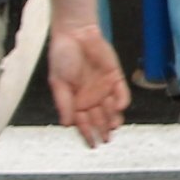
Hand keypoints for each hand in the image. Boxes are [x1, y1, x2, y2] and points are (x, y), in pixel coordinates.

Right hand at [48, 20, 128, 144]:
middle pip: (99, 119)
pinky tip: (118, 107)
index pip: (83, 123)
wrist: (75, 34)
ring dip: (112, 118)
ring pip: (111, 109)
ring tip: (112, 126)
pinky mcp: (115, 77)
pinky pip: (121, 92)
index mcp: (76, 101)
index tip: (92, 145)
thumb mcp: (58, 83)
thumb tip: (66, 124)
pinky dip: (121, 100)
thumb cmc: (62, 56)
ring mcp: (104, 88)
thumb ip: (63, 104)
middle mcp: (91, 97)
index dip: (88, 134)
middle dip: (102, 130)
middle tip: (105, 138)